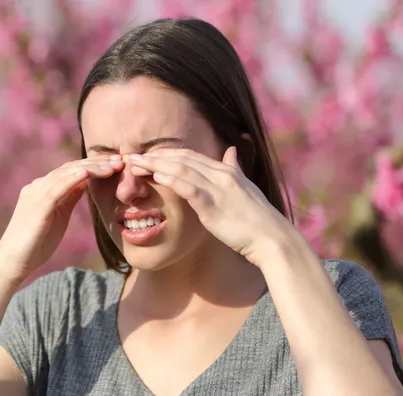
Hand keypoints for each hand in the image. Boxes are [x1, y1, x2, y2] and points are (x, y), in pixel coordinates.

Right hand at [0, 156, 123, 281]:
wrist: (13, 261)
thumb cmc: (35, 243)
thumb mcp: (59, 216)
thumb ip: (69, 198)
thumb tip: (85, 182)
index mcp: (43, 189)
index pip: (71, 171)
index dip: (94, 166)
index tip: (116, 165)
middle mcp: (37, 187)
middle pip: (70, 168)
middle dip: (96, 163)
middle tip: (120, 160)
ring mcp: (35, 195)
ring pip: (65, 174)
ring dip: (90, 168)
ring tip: (111, 166)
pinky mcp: (36, 207)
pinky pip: (55, 189)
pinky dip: (71, 179)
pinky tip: (87, 174)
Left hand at [128, 147, 297, 265]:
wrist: (272, 239)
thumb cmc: (257, 219)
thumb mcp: (245, 188)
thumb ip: (235, 168)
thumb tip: (231, 150)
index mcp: (226, 171)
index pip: (190, 156)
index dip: (166, 153)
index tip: (146, 154)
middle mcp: (221, 175)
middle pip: (182, 159)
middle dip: (154, 156)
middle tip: (130, 156)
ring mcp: (218, 189)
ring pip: (182, 170)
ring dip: (156, 165)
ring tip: (135, 164)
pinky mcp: (214, 206)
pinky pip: (190, 189)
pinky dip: (172, 180)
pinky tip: (156, 176)